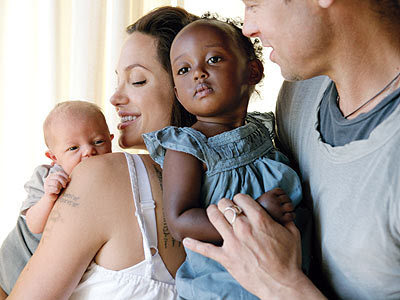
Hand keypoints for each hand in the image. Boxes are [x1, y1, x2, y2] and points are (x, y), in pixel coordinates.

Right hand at [43, 171, 69, 197]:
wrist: (51, 197)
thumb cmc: (57, 189)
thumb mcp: (61, 183)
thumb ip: (64, 179)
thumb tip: (69, 179)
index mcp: (52, 175)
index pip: (60, 172)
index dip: (66, 176)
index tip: (68, 180)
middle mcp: (48, 179)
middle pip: (58, 177)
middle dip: (64, 182)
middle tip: (64, 186)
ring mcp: (46, 184)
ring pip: (56, 183)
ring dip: (60, 186)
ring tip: (60, 189)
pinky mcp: (47, 190)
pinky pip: (55, 189)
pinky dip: (58, 191)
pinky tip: (57, 192)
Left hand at [183, 194, 307, 298]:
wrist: (282, 283)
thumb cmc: (289, 260)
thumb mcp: (292, 234)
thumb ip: (285, 220)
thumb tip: (284, 214)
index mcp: (259, 219)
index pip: (241, 198)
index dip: (240, 199)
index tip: (241, 203)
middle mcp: (243, 228)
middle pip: (225, 204)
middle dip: (225, 204)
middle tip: (226, 207)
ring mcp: (232, 242)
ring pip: (214, 218)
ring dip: (212, 212)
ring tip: (213, 212)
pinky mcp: (226, 258)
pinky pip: (205, 249)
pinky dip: (194, 244)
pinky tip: (186, 240)